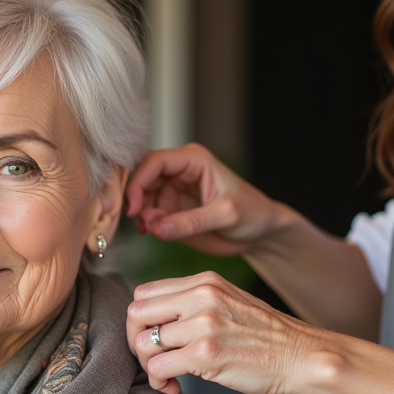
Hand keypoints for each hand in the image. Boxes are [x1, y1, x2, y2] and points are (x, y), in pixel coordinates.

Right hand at [125, 143, 284, 255]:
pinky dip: (144, 223)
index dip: (138, 181)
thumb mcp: (227, 215)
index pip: (154, 161)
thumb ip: (192, 222)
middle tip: (141, 222)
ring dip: (140, 214)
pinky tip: (152, 232)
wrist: (260, 233)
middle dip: (135, 199)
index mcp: (193, 160)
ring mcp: (172, 191)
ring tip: (152, 229)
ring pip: (140, 197)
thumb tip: (158, 228)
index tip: (134, 207)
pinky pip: (147, 213)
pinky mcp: (170, 210)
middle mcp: (178, 172)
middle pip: (141, 177)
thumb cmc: (253, 213)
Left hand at [126, 271, 324, 393]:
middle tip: (152, 358)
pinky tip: (174, 385)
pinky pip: (158, 367)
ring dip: (149, 365)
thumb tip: (152, 323)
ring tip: (167, 376)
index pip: (145, 293)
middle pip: (135, 313)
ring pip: (143, 343)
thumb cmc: (268, 338)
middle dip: (136, 340)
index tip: (153, 338)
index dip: (142, 320)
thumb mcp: (229, 303)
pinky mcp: (206, 353)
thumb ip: (193, 304)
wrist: (304, 358)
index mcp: (204, 282)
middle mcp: (201, 297)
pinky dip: (160, 380)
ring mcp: (203, 324)